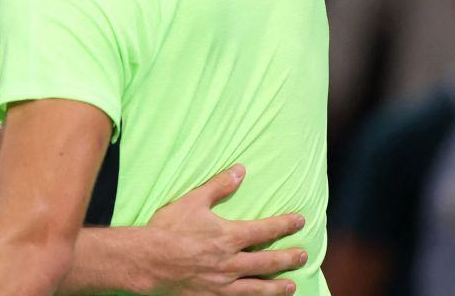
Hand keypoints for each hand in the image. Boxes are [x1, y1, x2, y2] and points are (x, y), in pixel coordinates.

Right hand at [142, 165, 306, 294]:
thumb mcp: (193, 201)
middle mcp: (232, 262)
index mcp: (229, 237)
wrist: (150, 260)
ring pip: (258, 287)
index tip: (300, 221)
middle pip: (268, 261)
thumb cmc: (170, 228)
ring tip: (291, 286)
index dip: (285, 225)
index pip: (265, 230)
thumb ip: (219, 186)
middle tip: (303, 256)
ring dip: (277, 286)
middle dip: (288, 258)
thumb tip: (240, 170)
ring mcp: (223, 284)